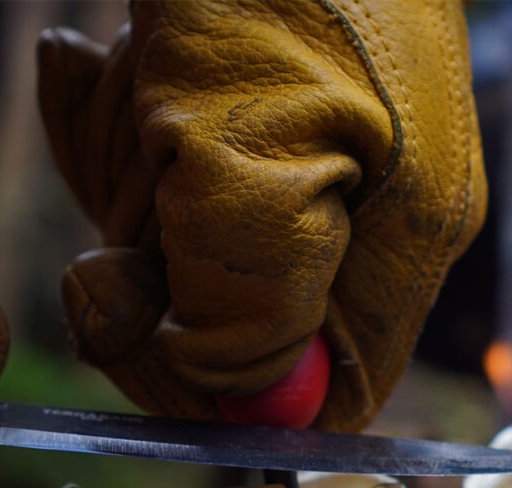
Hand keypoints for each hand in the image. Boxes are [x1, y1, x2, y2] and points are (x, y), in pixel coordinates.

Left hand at [36, 0, 485, 430]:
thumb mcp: (248, 172)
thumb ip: (246, 313)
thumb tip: (230, 398)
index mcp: (406, 241)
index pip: (328, 397)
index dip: (230, 399)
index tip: (148, 343)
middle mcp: (371, 205)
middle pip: (244, 324)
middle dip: (161, 273)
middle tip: (126, 200)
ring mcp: (312, 145)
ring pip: (187, 242)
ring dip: (122, 182)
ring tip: (124, 91)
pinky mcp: (250, 94)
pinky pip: (162, 158)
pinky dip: (113, 120)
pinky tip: (106, 65)